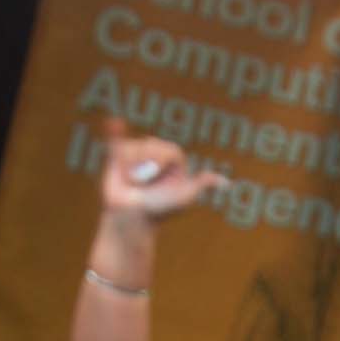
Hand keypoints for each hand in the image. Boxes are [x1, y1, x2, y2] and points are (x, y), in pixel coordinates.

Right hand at [98, 118, 225, 223]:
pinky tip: (114, 121)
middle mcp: (155, 156)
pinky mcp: (117, 158)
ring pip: (134, 147)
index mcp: (173, 161)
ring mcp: (136, 156)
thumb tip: (225, 183)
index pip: (170, 149)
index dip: (163, 160)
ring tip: (132, 182)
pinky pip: (117, 140)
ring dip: (132, 165)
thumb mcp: (184, 197)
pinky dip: (114, 131)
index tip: (159, 175)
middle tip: (144, 183)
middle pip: (152, 145)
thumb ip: (201, 185)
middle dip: (148, 162)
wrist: (131, 219)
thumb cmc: (160, 211)